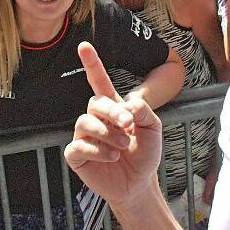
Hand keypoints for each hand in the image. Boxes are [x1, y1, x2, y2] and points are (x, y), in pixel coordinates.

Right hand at [63, 41, 163, 204]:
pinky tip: (112, 157)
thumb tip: (126, 104)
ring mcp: (84, 136)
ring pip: (84, 122)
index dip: (91, 63)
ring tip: (123, 146)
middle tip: (129, 125)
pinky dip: (97, 150)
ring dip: (107, 133)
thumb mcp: (153, 128)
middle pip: (94, 102)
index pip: (99, 81)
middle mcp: (95, 118)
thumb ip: (143, 110)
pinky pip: (78, 146)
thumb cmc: (145, 154)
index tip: (84, 45)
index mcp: (113, 107)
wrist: (140, 184)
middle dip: (112, 112)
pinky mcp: (77, 155)